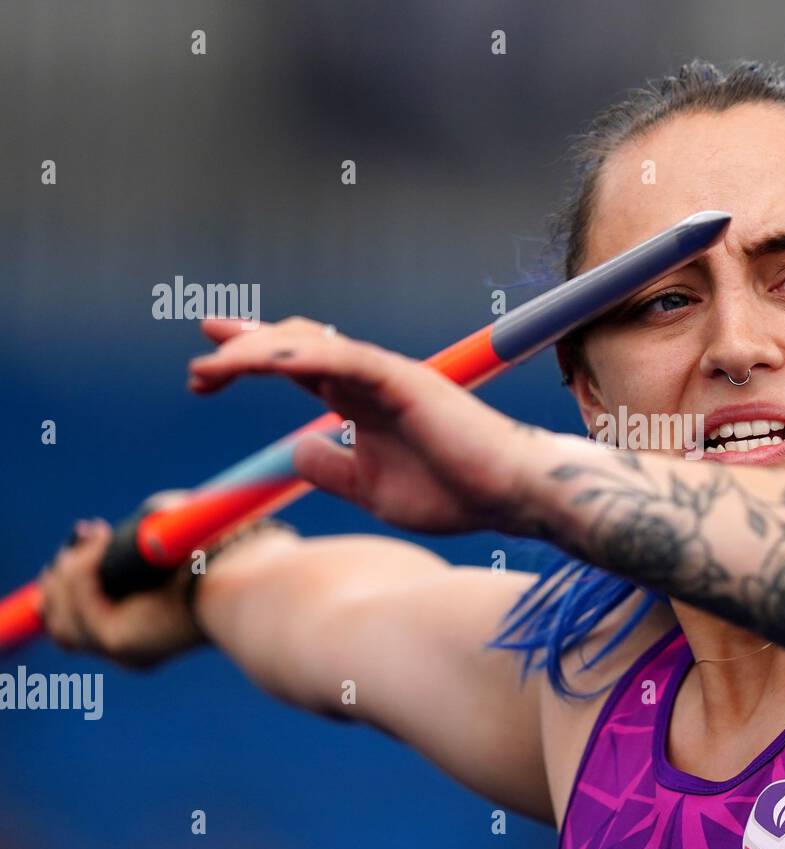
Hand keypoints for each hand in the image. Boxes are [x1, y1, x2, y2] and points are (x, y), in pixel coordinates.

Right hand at [38, 493, 204, 667]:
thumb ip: (131, 541)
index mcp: (144, 625)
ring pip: (60, 612)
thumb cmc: (221, 550)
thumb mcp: (166, 536)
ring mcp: (122, 648)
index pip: (81, 612)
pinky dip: (81, 567)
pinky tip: (101, 541)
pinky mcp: (119, 643)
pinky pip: (76, 600)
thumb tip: (89, 537)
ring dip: (70, 567)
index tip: (88, 533)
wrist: (246, 577)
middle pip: (60, 618)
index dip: (71, 575)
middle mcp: (131, 644)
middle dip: (63, 571)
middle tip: (88, 532)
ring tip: (97, 536)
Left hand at [187, 316, 546, 535]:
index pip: (299, 369)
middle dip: (241, 349)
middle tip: (199, 370)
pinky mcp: (401, 378)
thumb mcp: (374, 489)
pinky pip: (335, 355)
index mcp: (364, 403)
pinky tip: (254, 363)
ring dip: (253, 352)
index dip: (251, 363)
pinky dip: (291, 355)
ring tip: (210, 369)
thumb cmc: (457, 494)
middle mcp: (370, 380)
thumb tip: (297, 453)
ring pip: (306, 344)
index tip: (205, 373)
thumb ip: (335, 470)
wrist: (512, 495)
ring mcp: (384, 375)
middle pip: (294, 345)